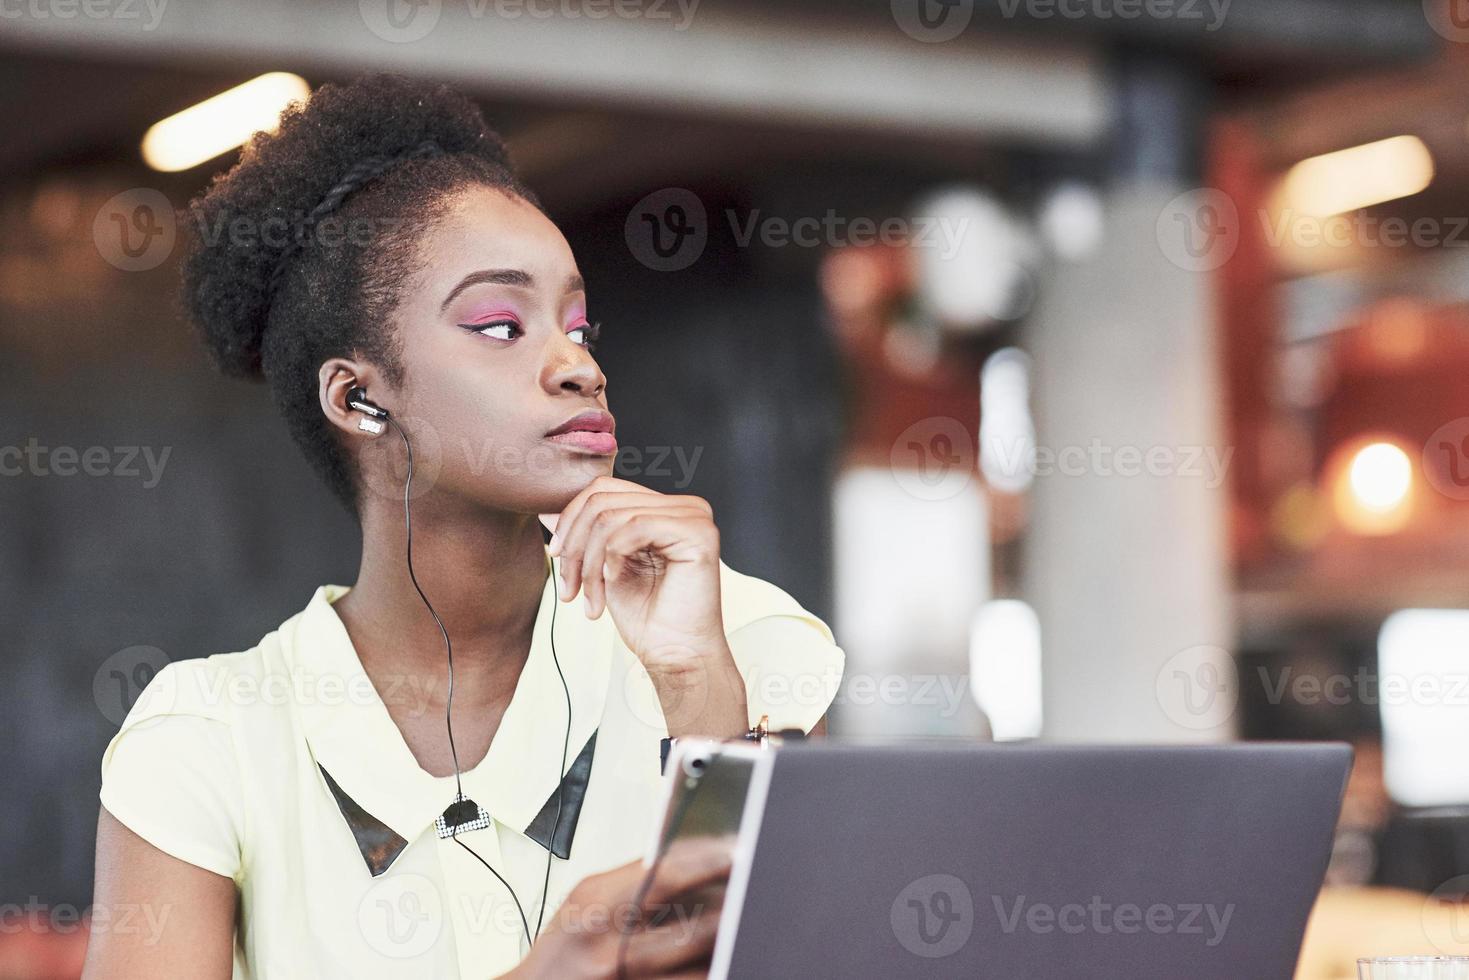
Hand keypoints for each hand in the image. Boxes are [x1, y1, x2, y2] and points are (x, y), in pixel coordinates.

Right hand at [505, 836, 733, 979]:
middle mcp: (610, 947)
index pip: (664, 877)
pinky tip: (717, 959)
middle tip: (751, 891)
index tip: (733, 853)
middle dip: (727, 910)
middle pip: (689, 928)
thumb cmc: (560, 948)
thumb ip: (628, 880)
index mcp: (596, 907)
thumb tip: (681, 855)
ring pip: (695, 966)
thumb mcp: (584, 901)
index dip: (706, 863)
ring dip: (722, 945)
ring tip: (738, 927)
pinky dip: (704, 970)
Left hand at [544, 476, 747, 736]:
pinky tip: (613, 584)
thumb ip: (582, 536)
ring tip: (589, 598)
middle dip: (575, 545)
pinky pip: (634, 528)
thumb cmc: (646, 618)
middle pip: (603, 500)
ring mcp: (695, 516)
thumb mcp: (602, 569)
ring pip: (613, 516)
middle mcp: (683, 506)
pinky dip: (611, 558)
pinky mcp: (698, 534)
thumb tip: (545, 513)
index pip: (604, 489)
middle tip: (568, 587)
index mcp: (664, 509)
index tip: (555, 556)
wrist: (674, 656)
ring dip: (589, 561)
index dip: (571, 519)